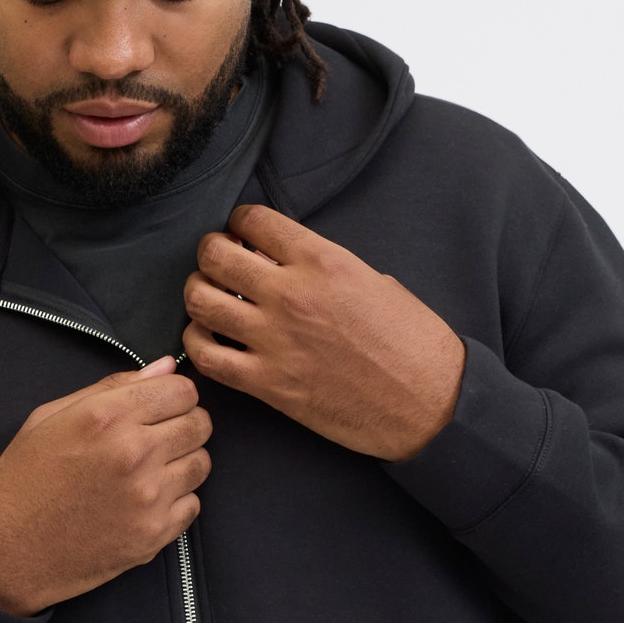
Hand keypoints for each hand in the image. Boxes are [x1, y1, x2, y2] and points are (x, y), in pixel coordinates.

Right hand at [0, 357, 212, 615]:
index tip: (160, 406)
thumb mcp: (49, 418)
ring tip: (149, 471)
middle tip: (157, 438)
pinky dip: (176, 501)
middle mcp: (134, 452)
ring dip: (182, 462)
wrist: (5, 553)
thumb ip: (112, 387)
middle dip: (183, 424)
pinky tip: (144, 502)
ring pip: (202, 463)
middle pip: (200, 423)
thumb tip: (166, 366)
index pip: (182, 389)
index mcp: (106, 416)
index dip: (174, 394)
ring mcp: (148, 497)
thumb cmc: (22, 481)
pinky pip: (193, 504)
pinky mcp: (154, 534)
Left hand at [180, 204, 466, 461]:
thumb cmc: (411, 341)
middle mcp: (291, 294)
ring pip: (199, 300)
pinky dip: (196, 343)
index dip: (239, 223)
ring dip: (197, 294)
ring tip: (209, 299)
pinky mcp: (267, 384)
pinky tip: (207, 339)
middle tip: (218, 264)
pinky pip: (205, 356)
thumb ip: (323, 266)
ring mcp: (274, 340)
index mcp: (323, 260)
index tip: (242, 235)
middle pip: (215, 255)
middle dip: (210, 253)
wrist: (427, 403)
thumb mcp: (373, 280)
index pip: (253, 219)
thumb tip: (284, 262)